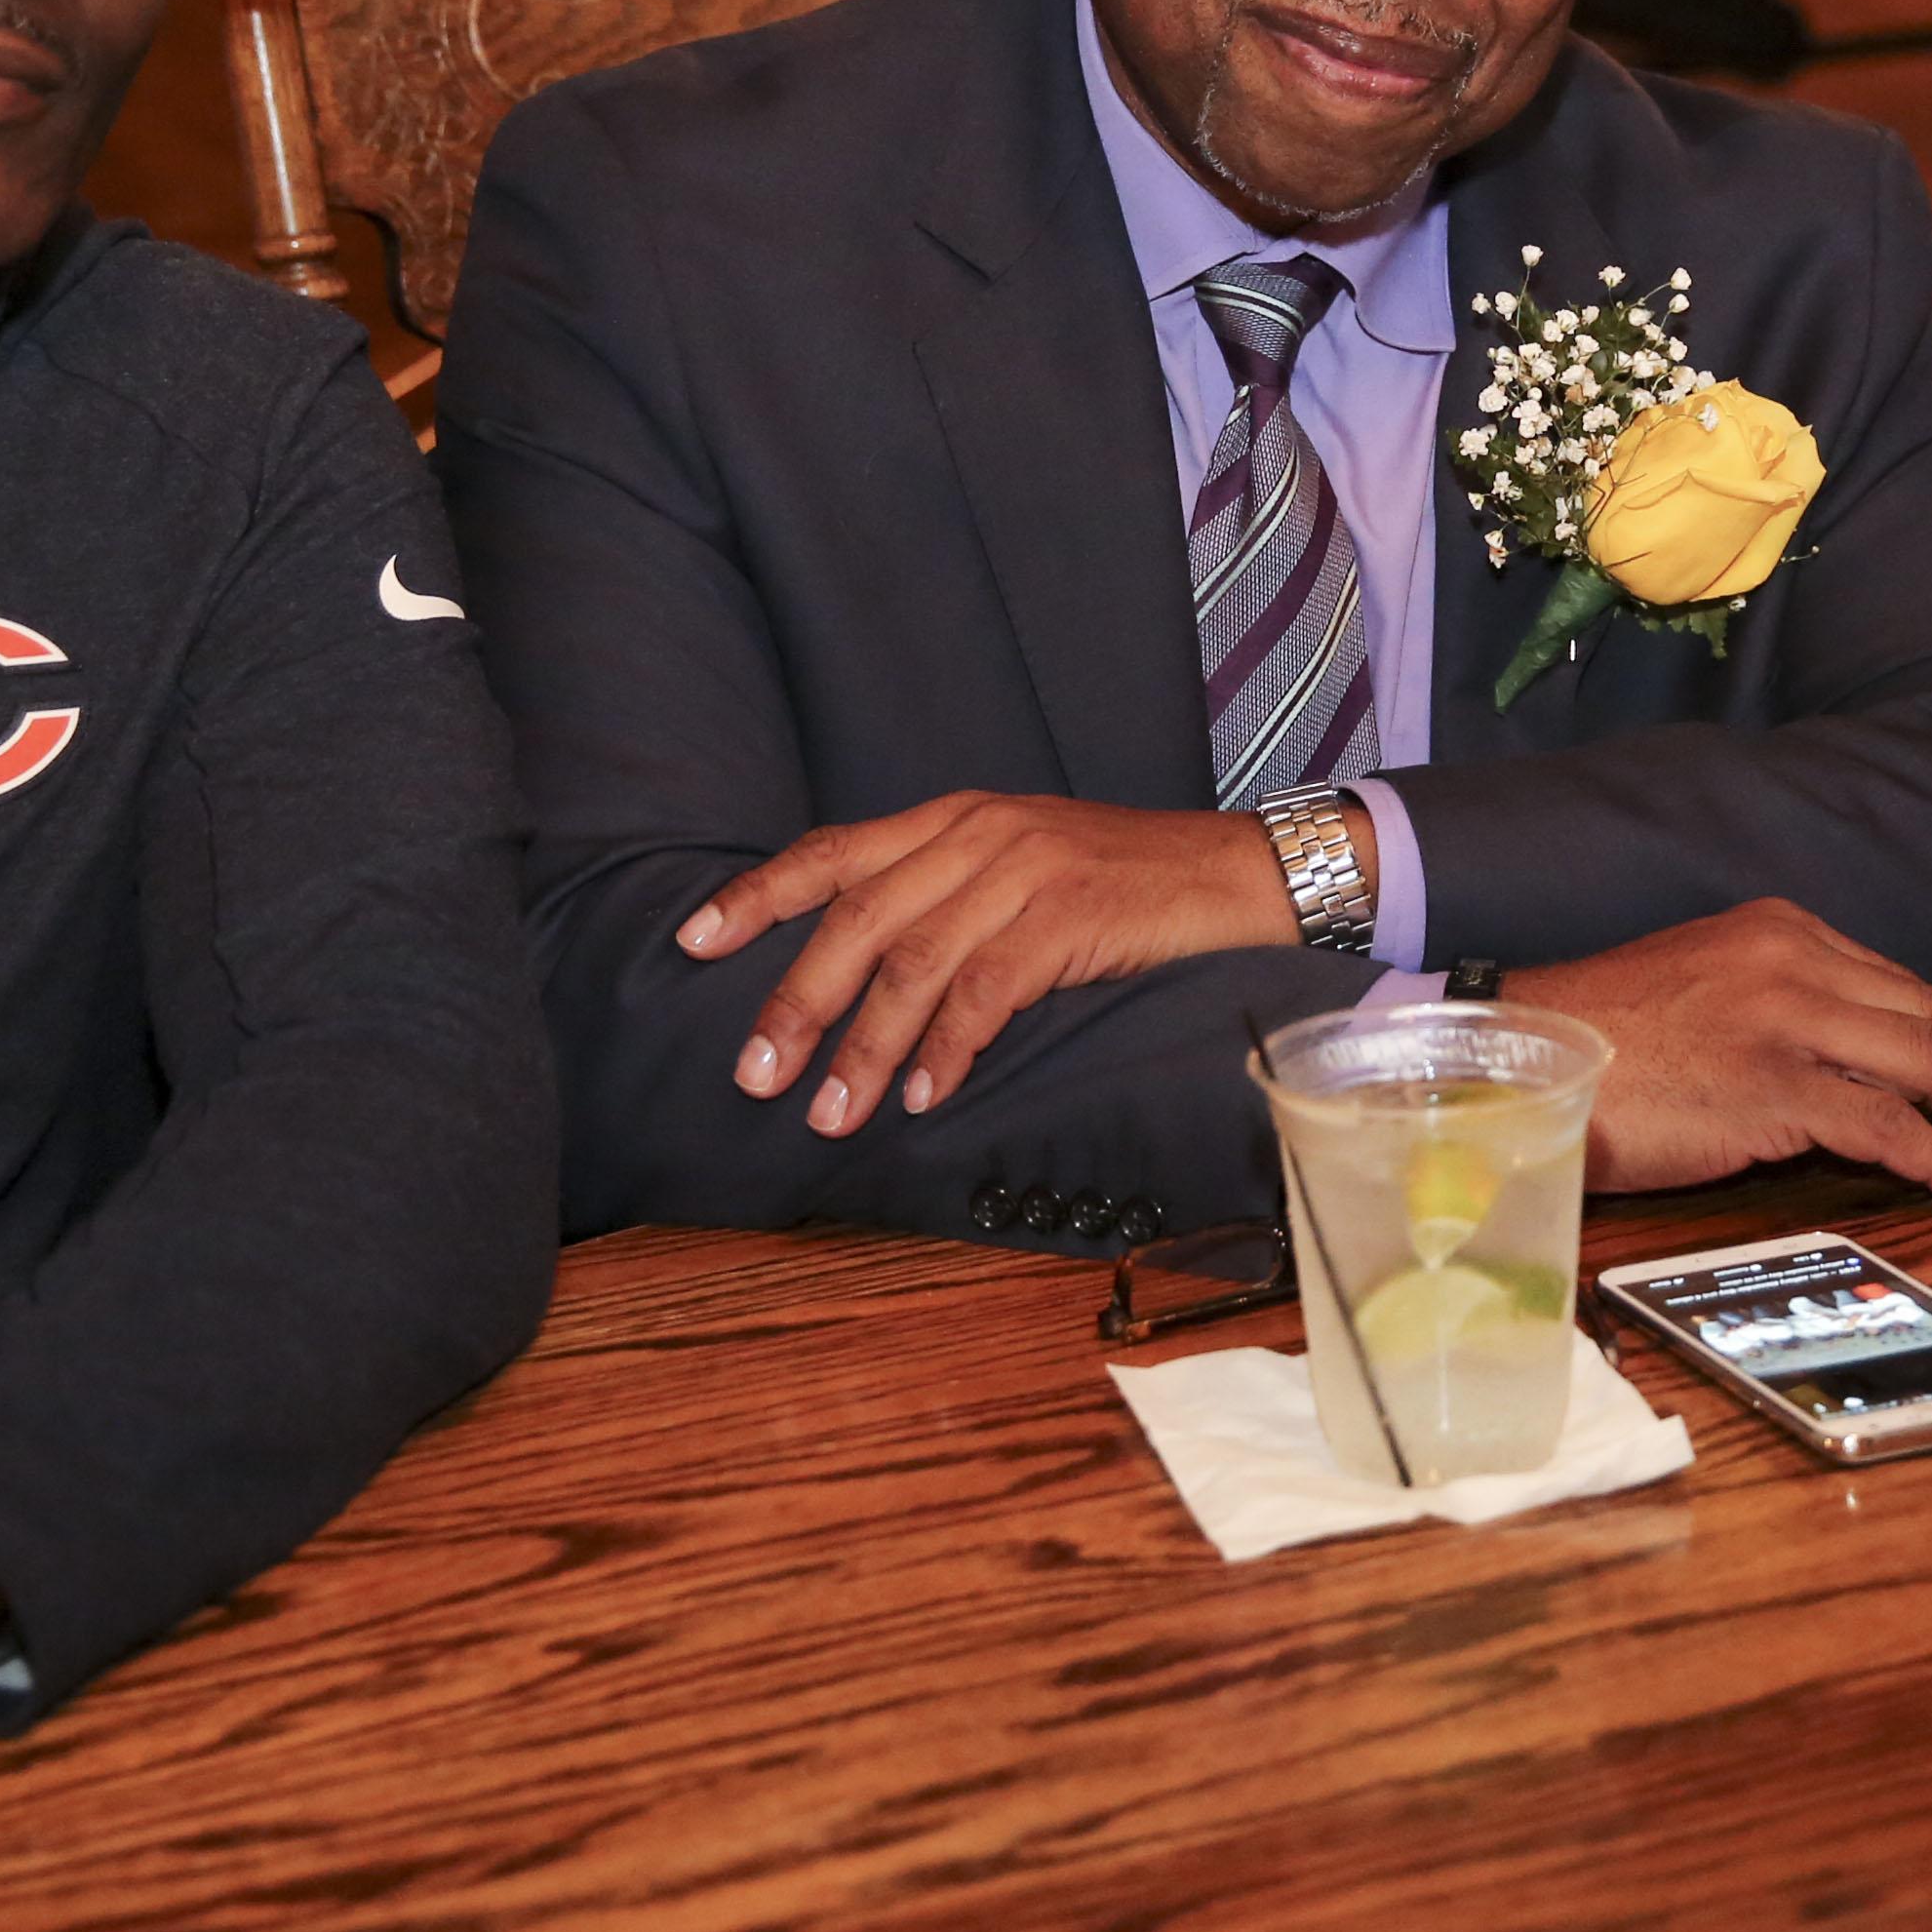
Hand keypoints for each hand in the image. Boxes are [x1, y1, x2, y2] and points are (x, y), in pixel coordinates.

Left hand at [681, 795, 1300, 1133]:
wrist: (1238, 872)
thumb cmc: (1124, 887)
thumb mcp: (1021, 872)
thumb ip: (944, 901)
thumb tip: (858, 979)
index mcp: (954, 818)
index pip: (833, 851)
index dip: (758, 895)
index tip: (693, 942)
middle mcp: (978, 834)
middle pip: (858, 915)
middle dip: (798, 999)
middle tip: (755, 1074)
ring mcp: (1025, 871)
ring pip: (915, 960)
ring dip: (864, 1046)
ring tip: (830, 1112)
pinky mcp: (1071, 915)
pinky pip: (988, 988)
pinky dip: (949, 1047)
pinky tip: (925, 1096)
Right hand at [1509, 900, 1931, 1208]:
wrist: (1518, 1060)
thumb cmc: (1602, 1044)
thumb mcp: (1705, 992)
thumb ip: (1782, 1011)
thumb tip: (1853, 1073)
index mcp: (1783, 930)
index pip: (1909, 989)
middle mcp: (1794, 960)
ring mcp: (1784, 1020)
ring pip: (1930, 1065)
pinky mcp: (1769, 1086)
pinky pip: (1887, 1125)